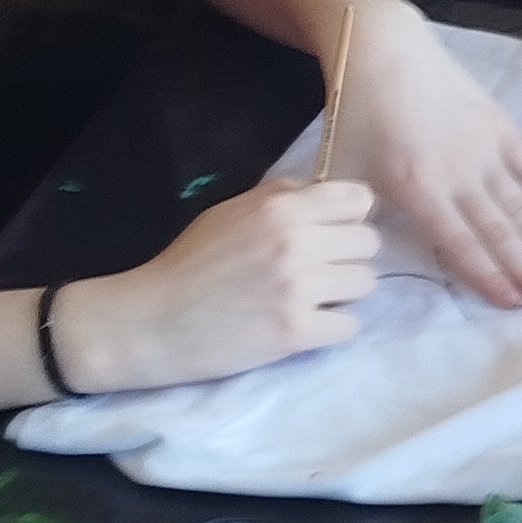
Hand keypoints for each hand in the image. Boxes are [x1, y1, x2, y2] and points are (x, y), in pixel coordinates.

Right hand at [52, 181, 381, 393]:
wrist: (152, 322)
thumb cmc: (188, 264)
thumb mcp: (228, 213)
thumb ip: (276, 197)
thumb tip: (316, 190)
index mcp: (280, 208)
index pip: (358, 199)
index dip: (350, 217)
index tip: (333, 233)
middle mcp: (296, 243)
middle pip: (369, 243)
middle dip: (349, 257)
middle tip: (320, 271)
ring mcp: (299, 289)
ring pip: (366, 283)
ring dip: (344, 293)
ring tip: (312, 299)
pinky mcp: (297, 332)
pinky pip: (350, 325)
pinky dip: (333, 327)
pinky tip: (306, 325)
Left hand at [320, 3, 521, 308]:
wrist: (381, 49)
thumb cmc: (356, 112)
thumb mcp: (341, 169)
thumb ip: (352, 215)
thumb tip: (361, 252)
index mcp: (418, 187)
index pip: (461, 243)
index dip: (489, 277)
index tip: (515, 305)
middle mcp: (459, 173)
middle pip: (501, 232)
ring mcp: (485, 149)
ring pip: (521, 207)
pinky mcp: (499, 127)